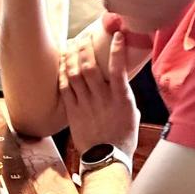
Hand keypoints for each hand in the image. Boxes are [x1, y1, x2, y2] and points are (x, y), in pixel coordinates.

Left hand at [59, 31, 139, 158]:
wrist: (107, 158)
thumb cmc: (123, 137)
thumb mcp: (132, 113)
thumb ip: (124, 95)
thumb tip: (120, 82)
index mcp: (121, 98)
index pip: (118, 68)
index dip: (116, 49)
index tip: (117, 34)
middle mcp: (103, 99)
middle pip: (90, 67)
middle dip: (85, 48)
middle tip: (83, 36)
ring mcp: (86, 105)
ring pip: (75, 75)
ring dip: (72, 57)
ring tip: (70, 44)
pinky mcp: (73, 112)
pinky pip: (65, 89)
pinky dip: (63, 74)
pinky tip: (62, 64)